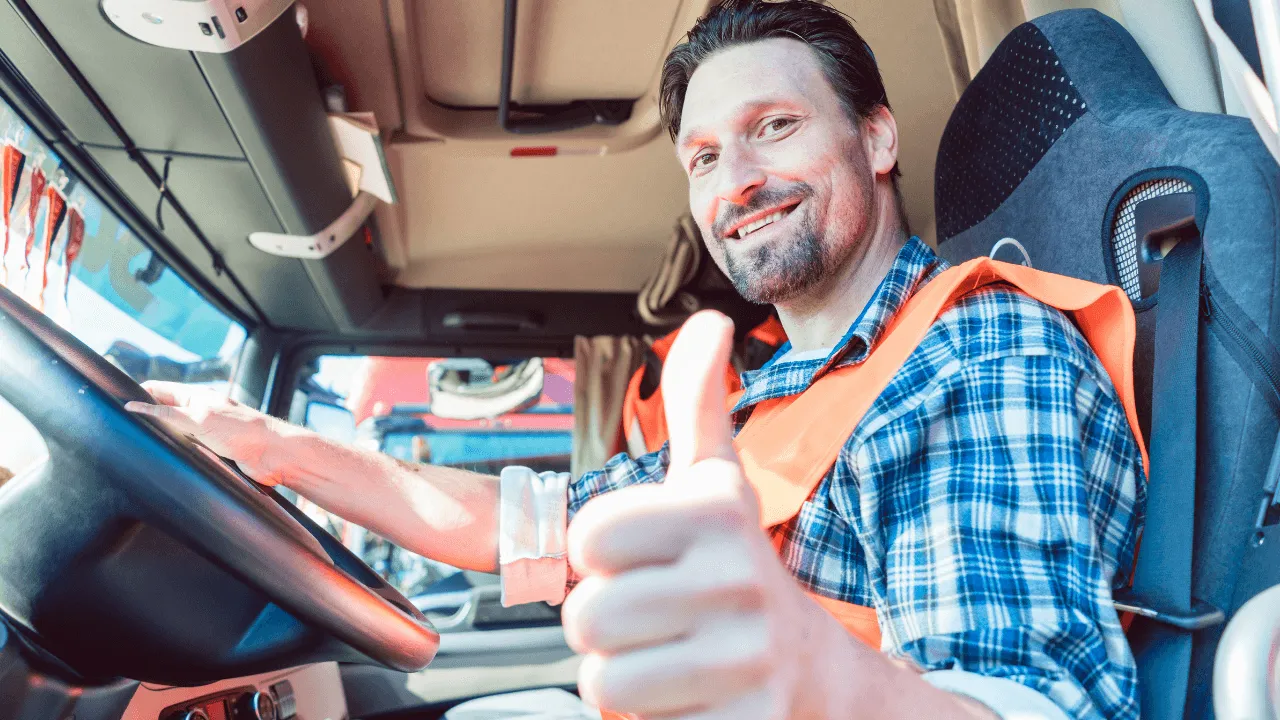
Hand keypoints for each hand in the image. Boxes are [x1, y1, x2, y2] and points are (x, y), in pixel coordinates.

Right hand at [125, 381, 296, 483]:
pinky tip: (164, 459)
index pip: (159, 389)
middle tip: (120, 428)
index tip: (115, 402)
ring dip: (161, 437)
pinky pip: (188, 449)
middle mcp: (200, 412)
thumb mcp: (198, 419)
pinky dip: (175, 452)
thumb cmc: (242, 431)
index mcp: (197, 397)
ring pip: (175, 432)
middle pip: (164, 411)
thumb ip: (166, 415)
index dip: (138, 394)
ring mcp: (207, 432)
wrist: (274, 455)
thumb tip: (133, 406)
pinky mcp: (214, 451)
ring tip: (136, 444)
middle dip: (145, 416)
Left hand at [563, 311, 822, 718]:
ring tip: (672, 657)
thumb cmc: (743, 572)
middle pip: (586, 616)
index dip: (599, 556)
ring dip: (626, 678)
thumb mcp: (720, 485)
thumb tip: (708, 322)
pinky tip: (695, 699)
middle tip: (657, 618)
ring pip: (604, 683)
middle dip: (609, 624)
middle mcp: (736, 580)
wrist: (820, 675)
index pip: (585, 539)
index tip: (640, 559)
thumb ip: (698, 406)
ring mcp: (746, 659)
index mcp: (714, 514)